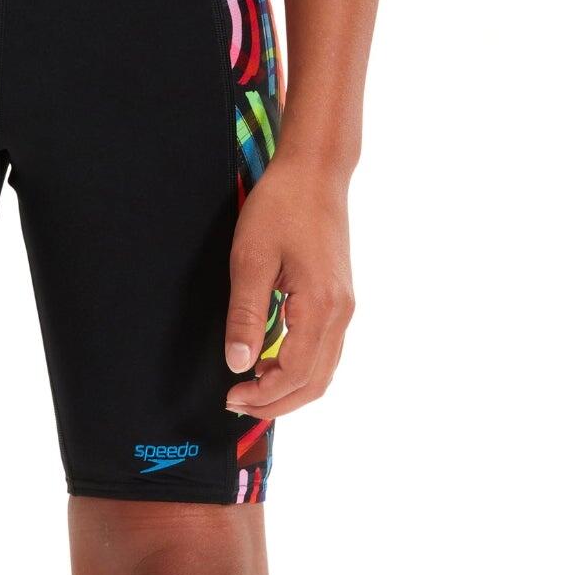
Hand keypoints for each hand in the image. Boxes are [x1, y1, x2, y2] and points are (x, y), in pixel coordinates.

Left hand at [223, 154, 354, 418]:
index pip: (295, 374)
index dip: (263, 395)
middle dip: (276, 402)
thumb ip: (246, 315)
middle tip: (237, 402)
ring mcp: (344, 306)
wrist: (315, 172)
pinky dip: (300, 366)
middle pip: (315, 382)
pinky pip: (325, 349)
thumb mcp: (250, 258)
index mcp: (320, 305)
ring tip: (250, 385)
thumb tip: (238, 364)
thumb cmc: (281, 206)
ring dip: (289, 387)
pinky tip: (271, 359)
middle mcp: (340, 312)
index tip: (231, 397)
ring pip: (323, 370)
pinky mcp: (340, 298)